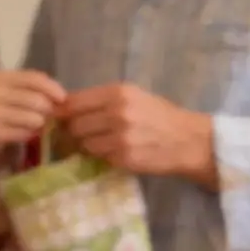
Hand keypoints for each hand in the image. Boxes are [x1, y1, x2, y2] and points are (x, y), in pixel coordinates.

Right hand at [0, 71, 67, 164]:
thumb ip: (20, 92)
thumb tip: (55, 98)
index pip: (34, 78)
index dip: (53, 88)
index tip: (63, 99)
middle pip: (37, 99)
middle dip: (48, 111)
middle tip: (49, 119)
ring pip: (33, 117)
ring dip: (38, 125)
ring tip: (33, 128)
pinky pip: (21, 133)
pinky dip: (27, 135)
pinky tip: (23, 136)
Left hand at [61, 84, 217, 187]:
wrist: (188, 140)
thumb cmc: (158, 116)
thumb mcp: (133, 97)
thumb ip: (101, 100)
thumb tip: (64, 107)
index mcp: (119, 92)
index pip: (73, 102)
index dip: (63, 112)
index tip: (61, 118)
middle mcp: (118, 112)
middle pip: (74, 125)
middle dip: (75, 131)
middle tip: (84, 134)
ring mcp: (121, 137)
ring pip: (84, 144)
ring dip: (88, 146)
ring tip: (104, 142)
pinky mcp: (124, 158)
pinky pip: (99, 157)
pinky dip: (103, 156)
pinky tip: (116, 152)